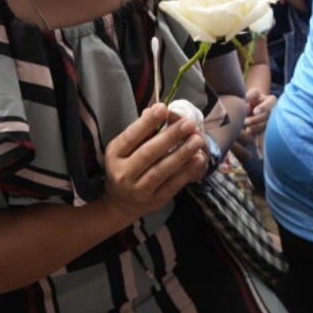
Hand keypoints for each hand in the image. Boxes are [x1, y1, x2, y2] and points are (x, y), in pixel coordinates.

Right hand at [102, 103, 206, 221]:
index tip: (163, 108)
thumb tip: (156, 109)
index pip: (131, 137)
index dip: (147, 123)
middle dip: (170, 136)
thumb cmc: (126, 167)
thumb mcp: (124, 149)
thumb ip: (141, 131)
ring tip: (197, 139)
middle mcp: (124, 173)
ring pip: (161, 170)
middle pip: (148, 153)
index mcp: (115, 155)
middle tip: (189, 123)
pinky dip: (186, 172)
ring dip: (181, 154)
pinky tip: (198, 159)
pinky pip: (172, 185)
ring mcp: (139, 189)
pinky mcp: (154, 200)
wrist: (120, 204)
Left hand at [244, 88, 277, 137]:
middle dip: (256, 119)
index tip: (255, 111)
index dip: (263, 107)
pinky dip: (256, 133)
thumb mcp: (252, 94)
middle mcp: (275, 110)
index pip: (270, 103)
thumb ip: (250, 95)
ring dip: (256, 127)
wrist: (254, 108)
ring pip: (266, 125)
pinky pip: (264, 132)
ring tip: (246, 128)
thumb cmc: (253, 99)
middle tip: (246, 121)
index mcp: (272, 100)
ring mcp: (273, 120)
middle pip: (268, 116)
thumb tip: (246, 98)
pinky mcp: (269, 129)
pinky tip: (249, 132)